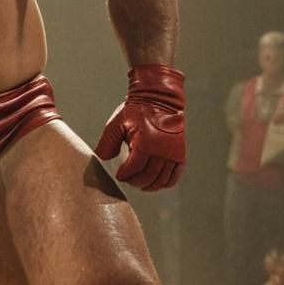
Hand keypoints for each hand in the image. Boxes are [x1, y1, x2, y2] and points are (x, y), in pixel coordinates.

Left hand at [95, 64, 185, 191]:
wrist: (159, 99)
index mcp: (145, 142)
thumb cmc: (136, 111)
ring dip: (149, 186)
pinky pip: (174, 176)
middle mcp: (162, 149)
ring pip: (162, 180)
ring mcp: (173, 152)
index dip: (125, 175)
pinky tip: (156, 182)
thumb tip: (104, 160)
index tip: (119, 176)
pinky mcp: (180, 153)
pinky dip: (165, 183)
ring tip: (139, 183)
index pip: (134, 168)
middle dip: (136, 182)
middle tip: (128, 180)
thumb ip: (107, 143)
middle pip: (148, 176)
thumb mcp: (116, 124)